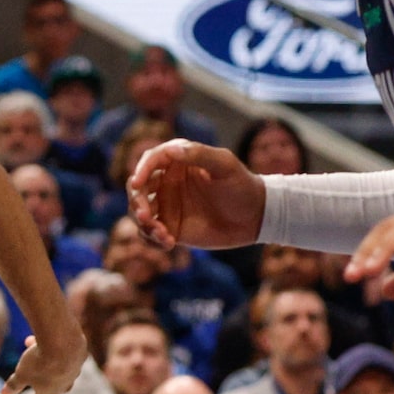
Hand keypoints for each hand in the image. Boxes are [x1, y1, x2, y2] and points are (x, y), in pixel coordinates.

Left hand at [2, 315, 87, 393]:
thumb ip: (14, 385)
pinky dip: (56, 348)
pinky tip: (48, 339)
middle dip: (44, 382)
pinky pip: (66, 353)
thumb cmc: (39, 362)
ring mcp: (74, 370)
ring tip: (29, 344)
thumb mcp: (21, 374)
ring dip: (46, 359)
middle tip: (36, 380)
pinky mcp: (80, 355)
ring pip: (59, 367)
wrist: (63, 342)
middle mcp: (65, 384)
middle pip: (54, 386)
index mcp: (50, 393)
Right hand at [129, 140, 264, 249]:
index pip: (150, 161)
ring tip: (163, 235)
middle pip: (138, 189)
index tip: (137, 184)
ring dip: (143, 224)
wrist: (256, 217)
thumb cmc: (242, 185)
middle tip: (145, 217)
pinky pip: (151, 233)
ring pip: (140, 212)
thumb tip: (171, 151)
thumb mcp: (225, 165)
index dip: (140, 171)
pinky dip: (153, 239)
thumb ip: (198, 155)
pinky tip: (169, 243)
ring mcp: (167, 206)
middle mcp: (167, 182)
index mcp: (177, 161)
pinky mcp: (171, 227)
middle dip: (137, 202)